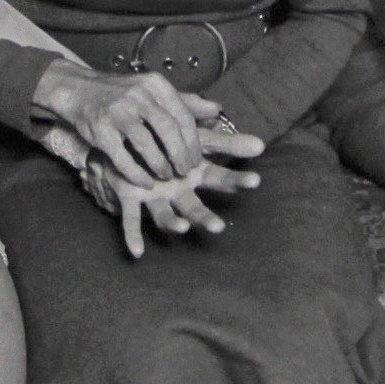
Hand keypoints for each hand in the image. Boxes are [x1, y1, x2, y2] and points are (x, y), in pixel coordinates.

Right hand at [35, 60, 207, 184]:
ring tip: (167, 177)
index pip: (182, 115)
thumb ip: (185, 102)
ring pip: (146, 144)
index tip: (196, 160)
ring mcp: (117, 111)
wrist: (79, 90)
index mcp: (155, 85)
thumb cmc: (123, 95)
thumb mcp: (154, 91)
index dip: (192, 142)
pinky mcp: (100, 130)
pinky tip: (145, 182)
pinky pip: (122, 157)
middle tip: (185, 172)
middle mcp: (137, 95)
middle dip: (180, 154)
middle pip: (168, 129)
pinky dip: (136, 173)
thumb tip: (217, 110)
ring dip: (160, 165)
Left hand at [82, 134, 263, 258]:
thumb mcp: (193, 131)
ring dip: (174, 225)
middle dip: (205, 217)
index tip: (255, 180)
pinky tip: (136, 252)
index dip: (236, 180)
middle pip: (194, 207)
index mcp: (193, 174)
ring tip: (182, 228)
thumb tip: (258, 140)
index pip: (221, 178)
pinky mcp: (130, 199)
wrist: (127, 137)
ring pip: (166, 216)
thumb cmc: (164, 136)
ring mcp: (154, 197)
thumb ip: (221, 138)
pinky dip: (132, 236)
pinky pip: (131, 220)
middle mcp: (176, 191)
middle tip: (218, 226)